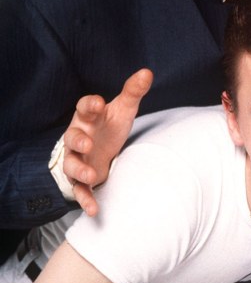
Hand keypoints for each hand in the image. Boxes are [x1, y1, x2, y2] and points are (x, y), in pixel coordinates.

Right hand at [63, 68, 152, 214]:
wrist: (99, 147)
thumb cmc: (109, 124)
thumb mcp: (122, 108)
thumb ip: (133, 91)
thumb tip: (147, 72)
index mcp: (87, 117)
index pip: (83, 107)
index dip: (88, 105)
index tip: (96, 103)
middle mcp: (79, 137)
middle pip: (71, 137)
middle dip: (77, 140)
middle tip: (87, 143)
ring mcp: (78, 158)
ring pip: (72, 164)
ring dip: (80, 170)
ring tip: (93, 175)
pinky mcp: (82, 178)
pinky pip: (80, 190)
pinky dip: (86, 199)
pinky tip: (94, 210)